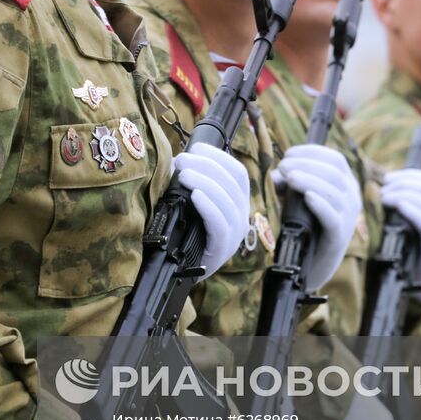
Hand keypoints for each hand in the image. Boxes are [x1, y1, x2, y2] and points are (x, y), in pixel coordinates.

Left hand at [174, 143, 250, 281]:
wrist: (181, 272)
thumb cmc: (186, 232)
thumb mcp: (193, 204)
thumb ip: (193, 183)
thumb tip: (179, 158)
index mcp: (237, 202)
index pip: (238, 172)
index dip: (219, 156)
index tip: (196, 147)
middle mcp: (241, 216)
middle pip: (232, 182)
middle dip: (206, 165)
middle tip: (181, 160)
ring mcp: (234, 233)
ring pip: (227, 200)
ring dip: (204, 181)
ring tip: (183, 174)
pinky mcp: (223, 247)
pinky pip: (220, 223)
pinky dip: (208, 206)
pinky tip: (194, 196)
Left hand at [273, 144, 361, 290]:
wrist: (312, 262)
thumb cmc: (305, 224)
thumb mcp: (298, 198)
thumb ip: (289, 182)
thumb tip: (277, 172)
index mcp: (346, 184)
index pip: (336, 159)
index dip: (312, 153)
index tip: (289, 154)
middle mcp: (352, 198)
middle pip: (334, 173)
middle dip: (306, 164)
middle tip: (283, 166)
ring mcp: (348, 218)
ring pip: (334, 193)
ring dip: (309, 180)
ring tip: (289, 177)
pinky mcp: (339, 236)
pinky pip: (333, 217)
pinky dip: (320, 205)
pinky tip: (307, 197)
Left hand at [381, 168, 420, 304]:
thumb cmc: (413, 249)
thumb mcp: (413, 221)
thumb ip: (408, 204)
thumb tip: (386, 186)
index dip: (408, 175)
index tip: (388, 178)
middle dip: (402, 184)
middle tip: (383, 190)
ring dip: (401, 194)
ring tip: (384, 199)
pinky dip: (409, 209)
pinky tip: (396, 207)